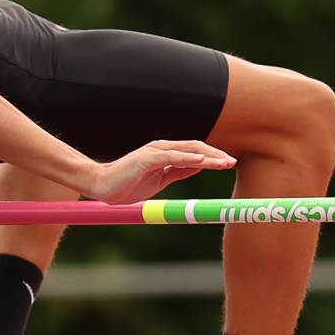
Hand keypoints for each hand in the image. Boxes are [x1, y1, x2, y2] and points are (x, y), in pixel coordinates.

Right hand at [84, 139, 236, 204]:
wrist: (103, 186)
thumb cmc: (129, 184)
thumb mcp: (161, 179)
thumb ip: (178, 171)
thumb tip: (200, 166)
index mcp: (166, 154)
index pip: (195, 152)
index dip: (213, 157)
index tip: (230, 164)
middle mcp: (162, 148)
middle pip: (195, 148)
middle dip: (215, 154)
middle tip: (232, 162)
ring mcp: (154, 152)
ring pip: (187, 151)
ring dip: (207, 156)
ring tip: (224, 162)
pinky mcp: (146, 158)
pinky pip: (170, 157)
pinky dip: (186, 158)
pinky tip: (200, 161)